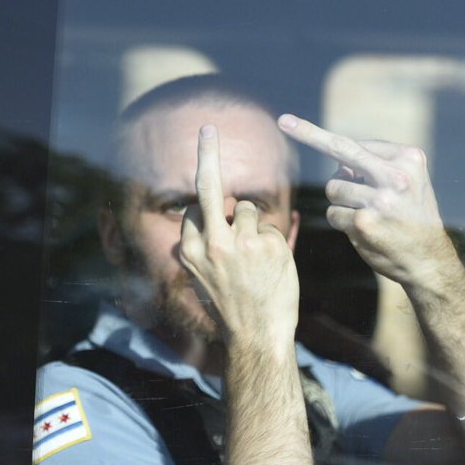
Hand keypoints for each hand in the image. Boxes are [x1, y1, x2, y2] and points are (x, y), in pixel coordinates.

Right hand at [179, 124, 299, 344]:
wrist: (257, 336)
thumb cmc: (233, 308)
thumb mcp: (206, 277)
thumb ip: (206, 245)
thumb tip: (209, 215)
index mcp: (190, 250)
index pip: (195, 210)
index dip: (206, 209)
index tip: (204, 170)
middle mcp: (212, 242)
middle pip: (208, 188)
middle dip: (206, 155)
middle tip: (206, 128)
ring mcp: (241, 242)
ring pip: (246, 210)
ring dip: (253, 227)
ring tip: (256, 262)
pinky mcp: (269, 244)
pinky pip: (270, 226)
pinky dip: (273, 242)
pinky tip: (271, 267)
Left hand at [278, 114, 447, 285]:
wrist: (428, 260)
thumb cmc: (414, 218)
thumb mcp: (410, 183)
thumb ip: (379, 167)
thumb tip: (340, 165)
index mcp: (409, 159)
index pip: (359, 144)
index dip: (331, 142)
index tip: (297, 124)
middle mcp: (396, 175)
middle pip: (341, 149)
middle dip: (309, 133)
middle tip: (284, 121)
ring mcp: (380, 199)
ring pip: (334, 188)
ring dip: (342, 201)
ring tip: (367, 214)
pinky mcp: (365, 222)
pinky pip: (333, 214)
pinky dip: (342, 222)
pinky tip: (364, 230)